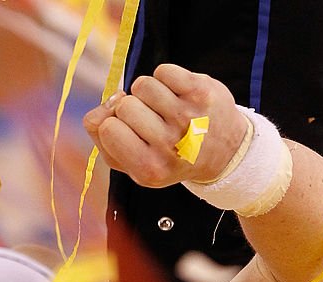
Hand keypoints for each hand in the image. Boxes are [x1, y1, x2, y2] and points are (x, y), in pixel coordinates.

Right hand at [83, 64, 247, 187]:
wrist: (222, 151)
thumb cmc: (164, 155)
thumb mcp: (128, 163)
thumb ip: (100, 136)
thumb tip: (109, 99)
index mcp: (148, 169)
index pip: (106, 127)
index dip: (112, 124)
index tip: (128, 133)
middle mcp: (170, 145)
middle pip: (123, 105)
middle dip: (130, 108)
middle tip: (149, 121)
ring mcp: (188, 117)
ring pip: (142, 85)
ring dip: (146, 92)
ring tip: (162, 107)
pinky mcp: (202, 92)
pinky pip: (163, 71)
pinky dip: (164, 78)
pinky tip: (176, 94)